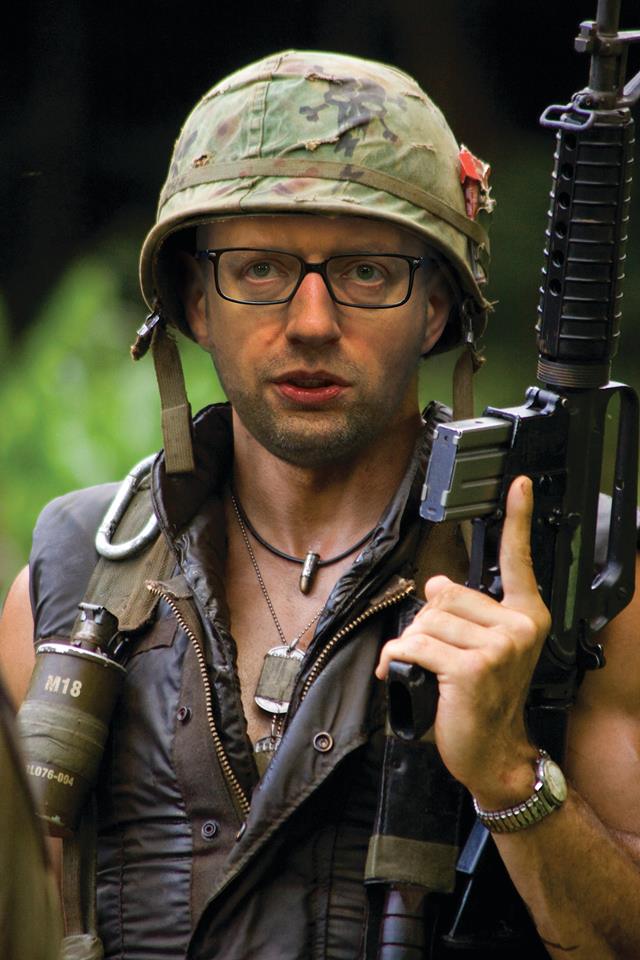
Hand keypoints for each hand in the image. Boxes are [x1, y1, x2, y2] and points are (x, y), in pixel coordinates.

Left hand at [376, 476, 551, 806]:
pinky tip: (402, 675)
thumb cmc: (482, 701)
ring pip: (425, 620)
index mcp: (526, 617)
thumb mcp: (483, 650)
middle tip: (437, 655)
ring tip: (426, 670)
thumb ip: (464, 612)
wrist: (492, 753)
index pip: (519, 560)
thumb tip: (436, 583)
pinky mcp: (472, 668)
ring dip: (411, 645)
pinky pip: (415, 644)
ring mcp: (499, 647)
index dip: (517, 519)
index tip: (518, 485)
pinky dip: (395, 660)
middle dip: (426, 622)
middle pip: (444, 592)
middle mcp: (519, 627)